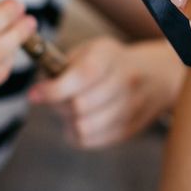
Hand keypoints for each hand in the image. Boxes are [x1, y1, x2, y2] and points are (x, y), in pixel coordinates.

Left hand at [27, 37, 183, 148]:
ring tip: (68, 111)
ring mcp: (130, 108)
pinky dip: (78, 133)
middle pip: (79, 106)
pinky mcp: (128, 130)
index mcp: (110, 57)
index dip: (53, 90)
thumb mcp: (90, 50)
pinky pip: (91, 140)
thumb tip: (39, 90)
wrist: (156, 76)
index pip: (81, 77)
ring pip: (84, 127)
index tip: (34, 94)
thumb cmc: (111, 62)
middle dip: (58, 106)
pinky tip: (79, 121)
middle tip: (53, 100)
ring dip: (68, 122)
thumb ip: (64, 66)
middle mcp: (125, 81)